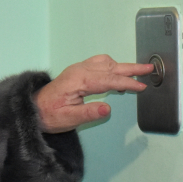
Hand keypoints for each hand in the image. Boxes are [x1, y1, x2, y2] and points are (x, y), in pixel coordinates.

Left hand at [35, 54, 154, 132]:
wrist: (33, 109)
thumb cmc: (49, 115)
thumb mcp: (68, 119)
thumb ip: (88, 113)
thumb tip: (107, 108)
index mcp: (78, 80)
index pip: (108, 80)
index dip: (126, 83)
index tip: (141, 86)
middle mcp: (79, 70)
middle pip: (110, 67)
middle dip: (131, 68)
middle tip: (149, 68)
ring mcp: (78, 69)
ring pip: (105, 63)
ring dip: (122, 66)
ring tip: (138, 71)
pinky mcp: (78, 71)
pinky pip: (99, 64)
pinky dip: (112, 66)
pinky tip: (117, 73)